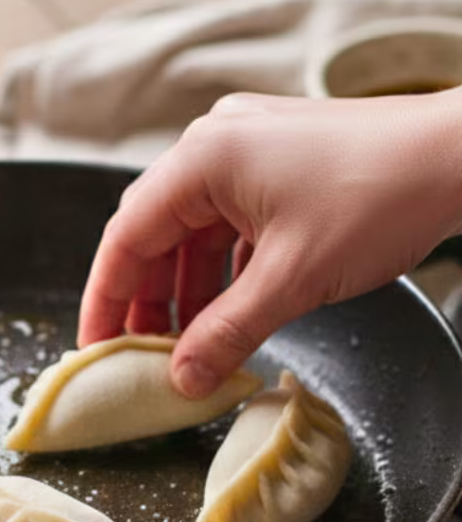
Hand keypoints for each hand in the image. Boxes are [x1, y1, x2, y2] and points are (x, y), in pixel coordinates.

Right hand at [78, 88, 461, 397]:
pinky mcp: (278, 160)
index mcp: (202, 158)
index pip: (126, 236)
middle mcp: (214, 144)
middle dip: (147, 299)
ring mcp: (247, 147)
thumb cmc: (380, 196)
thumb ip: (228, 332)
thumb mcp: (293, 279)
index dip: (106, 299)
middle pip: (155, 232)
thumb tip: (182, 377)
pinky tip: (231, 310)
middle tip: (140, 357)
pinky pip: (230, 221)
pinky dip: (224, 268)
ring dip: (188, 288)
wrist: (458, 155)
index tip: (96, 348)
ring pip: (194, 230)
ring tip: (187, 345)